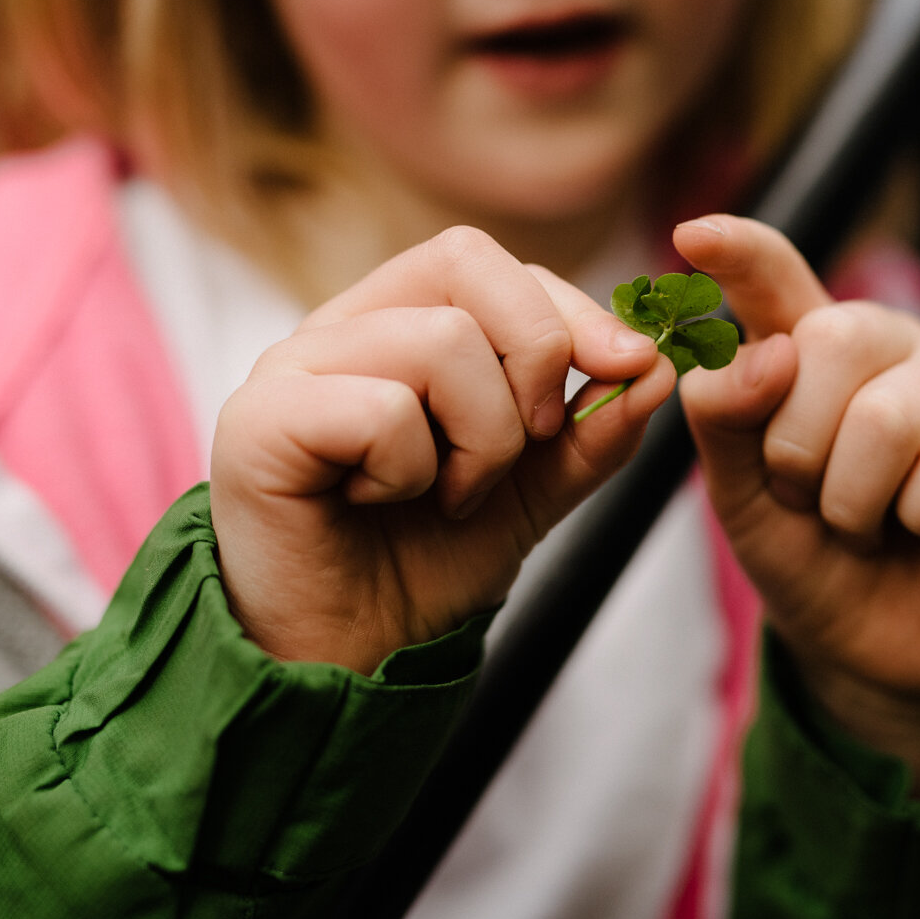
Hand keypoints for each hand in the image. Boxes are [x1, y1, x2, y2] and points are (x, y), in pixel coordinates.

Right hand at [209, 227, 676, 673]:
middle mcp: (342, 326)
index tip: (631, 368)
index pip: (495, 263)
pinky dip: (411, 470)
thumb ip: (595, 430)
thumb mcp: (536, 488)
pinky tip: (379, 503)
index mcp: (399, 321)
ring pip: (442, 340)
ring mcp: (292, 364)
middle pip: (467, 263)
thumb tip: (659, 367)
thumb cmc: (427, 561)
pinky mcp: (260, 419)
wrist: (350, 655)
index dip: (575, 310)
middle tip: (530, 444)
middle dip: (537, 356)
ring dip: (481, 439)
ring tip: (446, 495)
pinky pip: (384, 408)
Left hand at [673, 216, 919, 809]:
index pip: (777, 277)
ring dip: (854, 500)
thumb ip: (725, 419)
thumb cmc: (810, 556)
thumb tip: (762, 356)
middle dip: (797, 446)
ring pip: (888, 415)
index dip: (740, 251)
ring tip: (867, 524)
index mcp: (814, 347)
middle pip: (831, 339)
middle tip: (812, 499)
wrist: (877, 652)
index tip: (693, 235)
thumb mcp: (739, 495)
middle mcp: (894, 347)